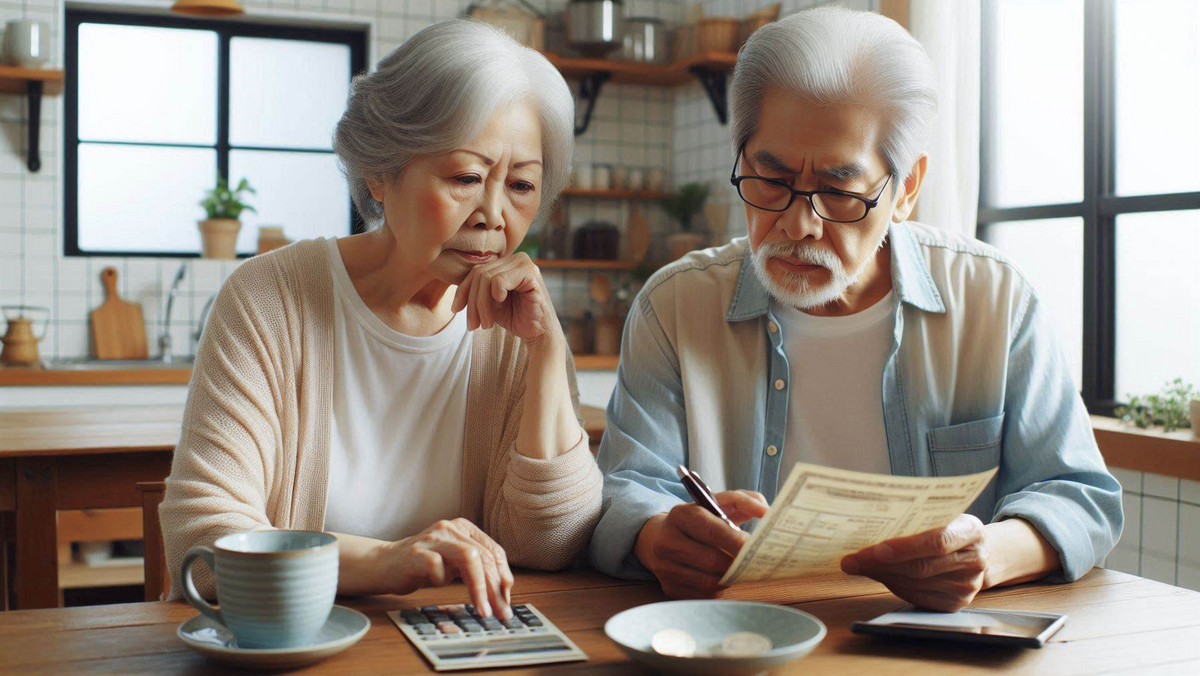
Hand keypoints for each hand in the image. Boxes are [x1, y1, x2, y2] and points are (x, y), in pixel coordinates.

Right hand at [384, 518, 513, 619]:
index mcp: (464, 528)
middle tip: (500, 613)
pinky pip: (437, 568)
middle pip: (484, 557)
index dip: (504, 577)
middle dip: (495, 589)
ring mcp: (432, 538)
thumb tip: (503, 593)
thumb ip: (476, 569)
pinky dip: (442, 581)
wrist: (385, 564)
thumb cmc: (423, 566)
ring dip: (479, 587)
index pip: (494, 551)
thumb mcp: (455, 563)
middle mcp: (450, 528)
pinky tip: (436, 585)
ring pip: (469, 557)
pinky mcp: (415, 553)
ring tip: (482, 610)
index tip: (506, 600)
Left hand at [450, 253, 559, 345]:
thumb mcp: (490, 303)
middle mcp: (516, 258)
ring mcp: (524, 263)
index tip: (455, 310)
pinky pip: (499, 281)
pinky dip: (495, 295)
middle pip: (479, 274)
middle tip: (472, 325)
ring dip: (481, 305)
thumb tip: (457, 288)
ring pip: (486, 278)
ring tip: (485, 324)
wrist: (539, 333)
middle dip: (471, 301)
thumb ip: (477, 290)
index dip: (462, 291)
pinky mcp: (530, 273)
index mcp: (506, 262)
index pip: (476, 271)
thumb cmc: (516, 317)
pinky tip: (502, 304)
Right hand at [635, 490, 768, 598]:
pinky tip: (721, 578)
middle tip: (753, 561)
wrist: (661, 538)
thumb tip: (767, 512)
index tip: (755, 547)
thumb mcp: (718, 503)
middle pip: (712, 560)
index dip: (737, 542)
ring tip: (737, 568)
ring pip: (709, 581)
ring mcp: (665, 567)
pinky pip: (703, 595)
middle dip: (737, 563)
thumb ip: (745, 501)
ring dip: (729, 577)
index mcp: (681, 515)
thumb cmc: (699, 520)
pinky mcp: (669, 587)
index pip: (713, 531)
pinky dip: (718, 589)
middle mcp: (668, 541)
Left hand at [840, 514, 989, 611]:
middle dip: (883, 563)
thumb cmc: (952, 527)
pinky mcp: (955, 603)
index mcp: (972, 531)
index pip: (937, 542)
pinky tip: (879, 575)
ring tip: (861, 565)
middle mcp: (974, 561)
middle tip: (855, 559)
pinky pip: (917, 597)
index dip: (905, 547)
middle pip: (922, 566)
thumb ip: (916, 520)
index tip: (876, 549)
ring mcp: (967, 586)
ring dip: (883, 575)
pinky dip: (894, 586)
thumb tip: (870, 526)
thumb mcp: (943, 515)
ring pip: (915, 583)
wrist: (980, 551)